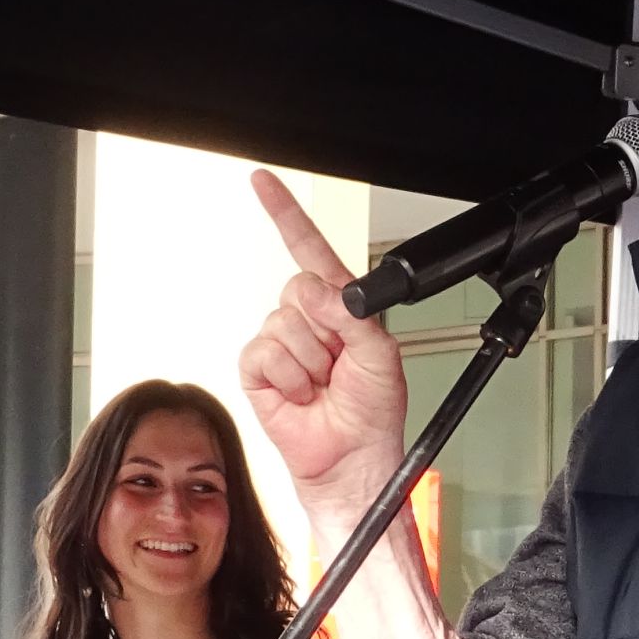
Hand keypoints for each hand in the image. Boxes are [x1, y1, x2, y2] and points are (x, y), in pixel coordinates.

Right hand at [239, 173, 412, 518]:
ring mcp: (280, 343)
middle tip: (338, 363)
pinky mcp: (257, 370)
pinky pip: (263, 352)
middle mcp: (307, 320)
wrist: (352, 458)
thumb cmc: (373, 412)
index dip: (285, 214)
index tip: (263, 181)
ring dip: (309, 361)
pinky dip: (287, 376)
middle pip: (297, 287)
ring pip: (282, 323)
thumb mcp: (381, 353)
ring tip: (323, 385)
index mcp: (340, 306)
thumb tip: (318, 291)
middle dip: (324, 329)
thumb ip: (353, 314)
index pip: (309, 249)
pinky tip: (301, 394)